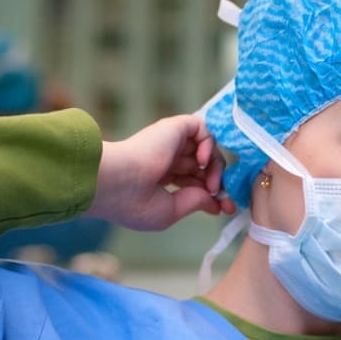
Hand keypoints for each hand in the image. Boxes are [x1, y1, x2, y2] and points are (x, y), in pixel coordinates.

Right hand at [85, 115, 235, 230]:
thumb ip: (195, 202)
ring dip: (217, 168)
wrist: (115, 182)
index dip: (211, 194)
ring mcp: (169, 142)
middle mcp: (164, 158)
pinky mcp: (174, 128)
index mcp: (158, 178)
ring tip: (213, 185)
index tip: (225, 209)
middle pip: (203, 167)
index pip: (193, 182)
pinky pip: (203, 130)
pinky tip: (203, 162)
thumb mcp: (170, 211)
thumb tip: (215, 201)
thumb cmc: (133, 202)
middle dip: (219, 183)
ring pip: (206, 149)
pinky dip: (210, 145)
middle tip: (226, 199)